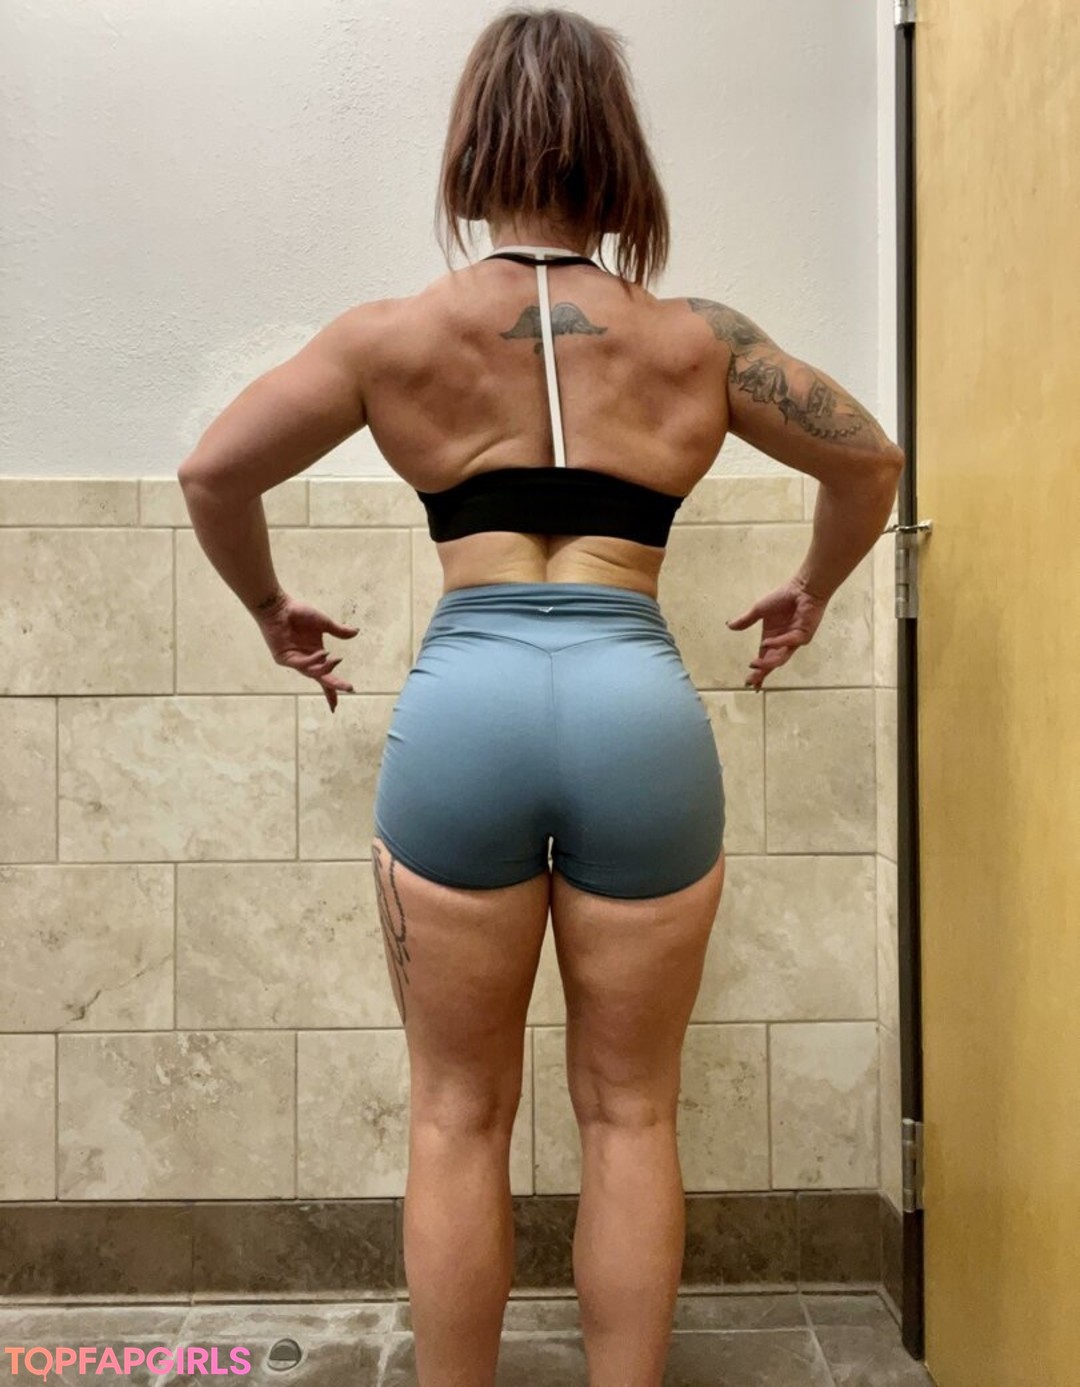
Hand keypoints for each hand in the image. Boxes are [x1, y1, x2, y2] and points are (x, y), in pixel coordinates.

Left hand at [252, 591, 358, 711]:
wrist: (279, 606)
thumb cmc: (298, 613)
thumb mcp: (324, 623)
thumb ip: (339, 630)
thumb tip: (356, 632)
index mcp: (315, 654)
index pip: (325, 676)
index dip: (332, 690)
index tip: (337, 705)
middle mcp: (305, 660)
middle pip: (321, 679)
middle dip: (334, 686)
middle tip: (349, 688)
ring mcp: (294, 660)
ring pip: (312, 673)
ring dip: (325, 670)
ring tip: (336, 660)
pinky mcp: (284, 658)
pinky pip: (302, 664)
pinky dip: (313, 661)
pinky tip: (323, 653)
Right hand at [727, 576, 829, 690]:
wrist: (801, 588)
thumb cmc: (783, 597)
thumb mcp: (759, 610)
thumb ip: (746, 620)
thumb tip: (729, 626)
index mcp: (772, 639)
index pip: (764, 659)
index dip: (758, 672)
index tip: (748, 683)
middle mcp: (783, 643)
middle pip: (771, 663)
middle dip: (761, 673)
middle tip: (751, 681)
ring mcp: (794, 641)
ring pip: (781, 657)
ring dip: (768, 663)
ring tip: (755, 665)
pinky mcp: (803, 635)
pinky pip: (789, 642)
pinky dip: (778, 643)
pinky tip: (766, 642)